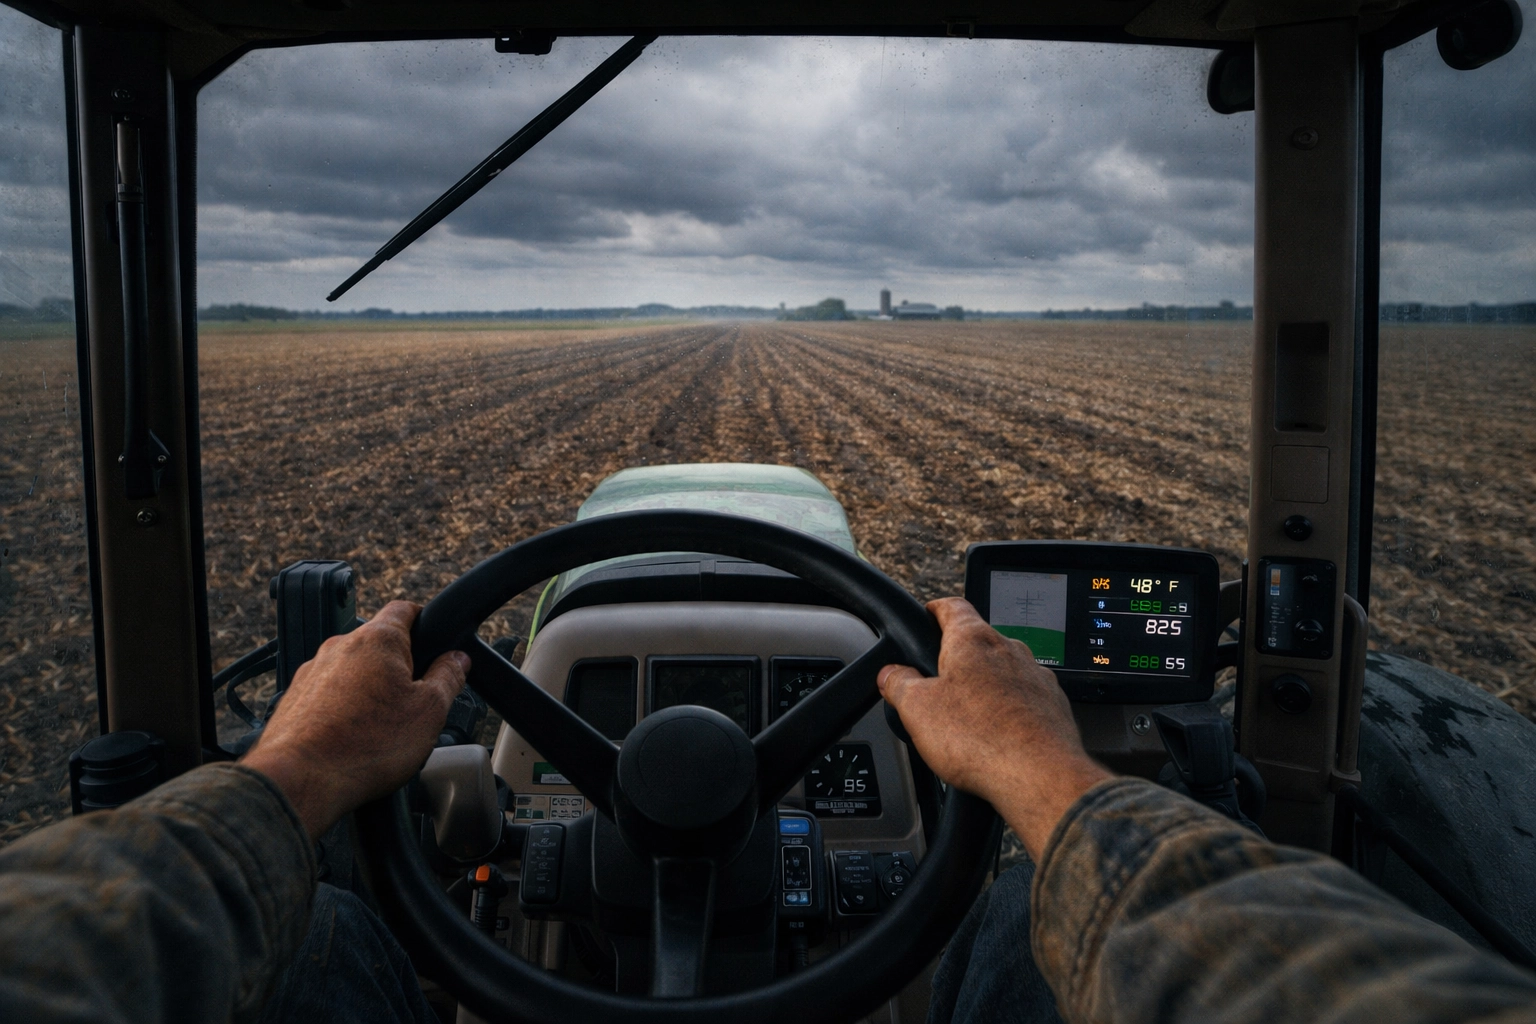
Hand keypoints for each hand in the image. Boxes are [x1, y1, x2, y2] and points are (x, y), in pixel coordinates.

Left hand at [241, 601, 468, 838]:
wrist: (299, 780)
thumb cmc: (364, 746)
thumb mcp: (429, 712)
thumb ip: (448, 678)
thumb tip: (457, 660)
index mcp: (378, 640)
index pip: (405, 609)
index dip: (424, 621)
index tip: (433, 641)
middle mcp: (340, 647)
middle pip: (378, 644)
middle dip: (399, 667)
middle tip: (414, 701)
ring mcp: (313, 672)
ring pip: (352, 671)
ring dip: (369, 690)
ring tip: (381, 729)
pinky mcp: (295, 699)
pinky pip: (328, 695)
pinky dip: (342, 710)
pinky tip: (353, 739)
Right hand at [878, 597, 1111, 860]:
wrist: (1039, 776)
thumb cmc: (982, 739)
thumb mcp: (917, 709)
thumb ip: (898, 683)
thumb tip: (890, 674)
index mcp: (973, 640)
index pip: (953, 607)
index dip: (936, 609)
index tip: (930, 613)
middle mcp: (1009, 650)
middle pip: (979, 641)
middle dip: (959, 657)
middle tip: (939, 681)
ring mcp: (1035, 677)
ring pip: (1003, 670)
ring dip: (986, 685)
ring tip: (968, 718)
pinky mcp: (1052, 705)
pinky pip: (1024, 698)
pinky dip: (1009, 709)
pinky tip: (997, 735)